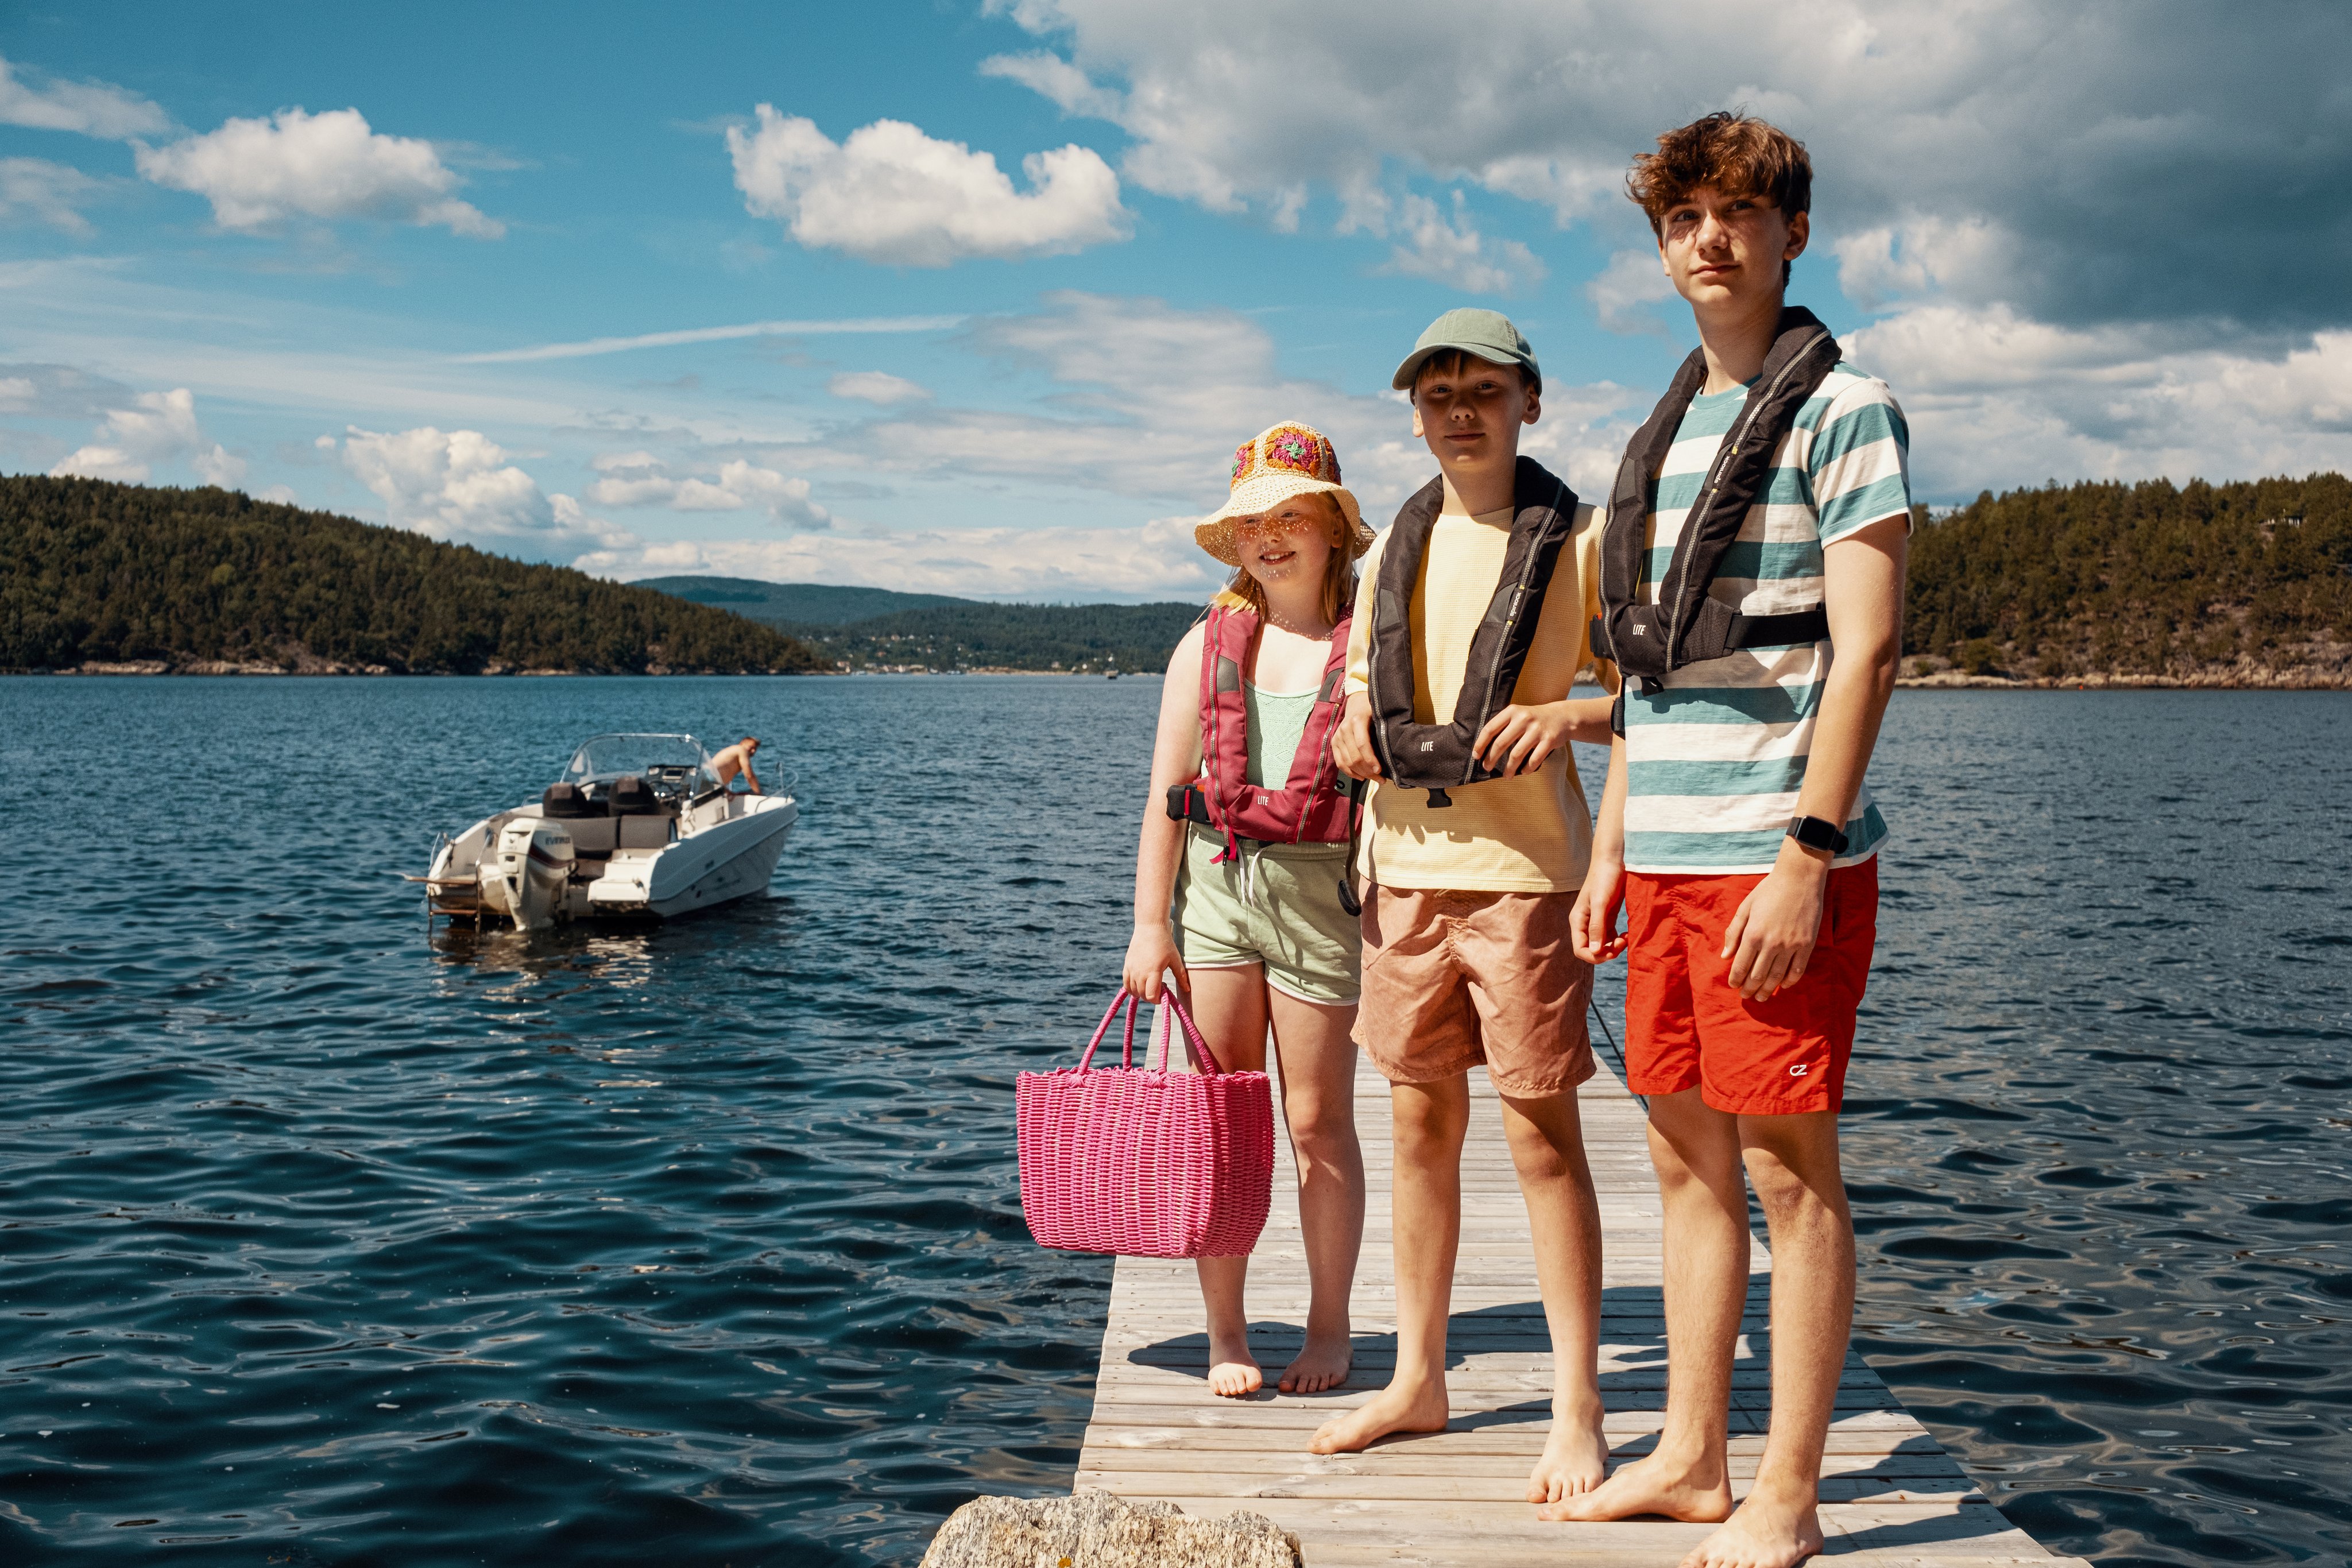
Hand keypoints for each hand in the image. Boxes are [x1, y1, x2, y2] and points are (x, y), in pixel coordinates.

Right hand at [1123, 924, 1188, 1001]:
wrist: (1150, 928)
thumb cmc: (1165, 943)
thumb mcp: (1175, 959)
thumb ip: (1181, 976)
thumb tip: (1187, 990)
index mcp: (1153, 971)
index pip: (1151, 996)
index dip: (1158, 999)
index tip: (1164, 993)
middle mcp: (1140, 972)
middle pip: (1143, 995)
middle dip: (1152, 996)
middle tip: (1160, 987)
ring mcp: (1131, 969)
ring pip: (1134, 991)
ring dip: (1142, 992)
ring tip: (1150, 983)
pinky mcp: (1127, 965)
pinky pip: (1126, 984)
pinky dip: (1132, 988)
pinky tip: (1140, 984)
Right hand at [1331, 691, 1380, 780]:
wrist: (1357, 702)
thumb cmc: (1371, 710)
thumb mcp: (1380, 715)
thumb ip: (1383, 730)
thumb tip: (1394, 751)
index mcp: (1357, 721)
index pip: (1362, 745)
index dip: (1370, 760)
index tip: (1380, 770)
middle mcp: (1344, 729)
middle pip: (1354, 757)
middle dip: (1368, 771)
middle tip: (1381, 779)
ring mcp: (1338, 736)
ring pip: (1347, 762)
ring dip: (1361, 774)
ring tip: (1374, 779)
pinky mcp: (1334, 742)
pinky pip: (1339, 762)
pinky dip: (1349, 772)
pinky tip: (1360, 777)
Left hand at [1472, 701, 1570, 776]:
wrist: (1563, 717)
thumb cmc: (1534, 719)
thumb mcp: (1518, 715)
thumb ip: (1503, 726)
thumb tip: (1482, 748)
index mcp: (1512, 711)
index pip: (1490, 729)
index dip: (1480, 744)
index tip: (1475, 756)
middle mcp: (1524, 718)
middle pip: (1501, 743)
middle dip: (1491, 758)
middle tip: (1486, 768)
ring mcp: (1537, 729)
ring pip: (1517, 754)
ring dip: (1509, 768)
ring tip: (1506, 776)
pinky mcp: (1549, 740)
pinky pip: (1534, 759)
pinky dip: (1527, 769)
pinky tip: (1523, 772)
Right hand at [1571, 856, 1626, 964]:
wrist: (1612, 861)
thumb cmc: (1604, 878)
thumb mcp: (1600, 902)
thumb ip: (1597, 926)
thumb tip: (1595, 951)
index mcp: (1578, 920)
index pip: (1580, 949)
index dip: (1594, 956)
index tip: (1611, 952)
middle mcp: (1585, 923)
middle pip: (1592, 949)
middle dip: (1606, 952)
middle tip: (1622, 943)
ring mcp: (1596, 921)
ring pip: (1602, 944)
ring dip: (1613, 947)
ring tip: (1626, 939)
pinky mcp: (1607, 917)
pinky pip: (1610, 936)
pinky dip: (1618, 939)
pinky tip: (1627, 934)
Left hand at [1722, 846, 1829, 999]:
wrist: (1799, 879)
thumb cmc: (1768, 891)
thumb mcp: (1745, 908)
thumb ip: (1733, 933)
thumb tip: (1725, 956)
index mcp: (1753, 934)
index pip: (1741, 966)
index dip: (1736, 979)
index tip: (1734, 985)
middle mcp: (1771, 943)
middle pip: (1758, 976)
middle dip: (1750, 989)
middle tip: (1746, 996)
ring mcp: (1791, 945)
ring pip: (1777, 977)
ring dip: (1768, 990)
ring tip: (1762, 997)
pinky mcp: (1807, 945)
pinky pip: (1797, 970)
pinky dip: (1789, 981)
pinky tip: (1782, 985)